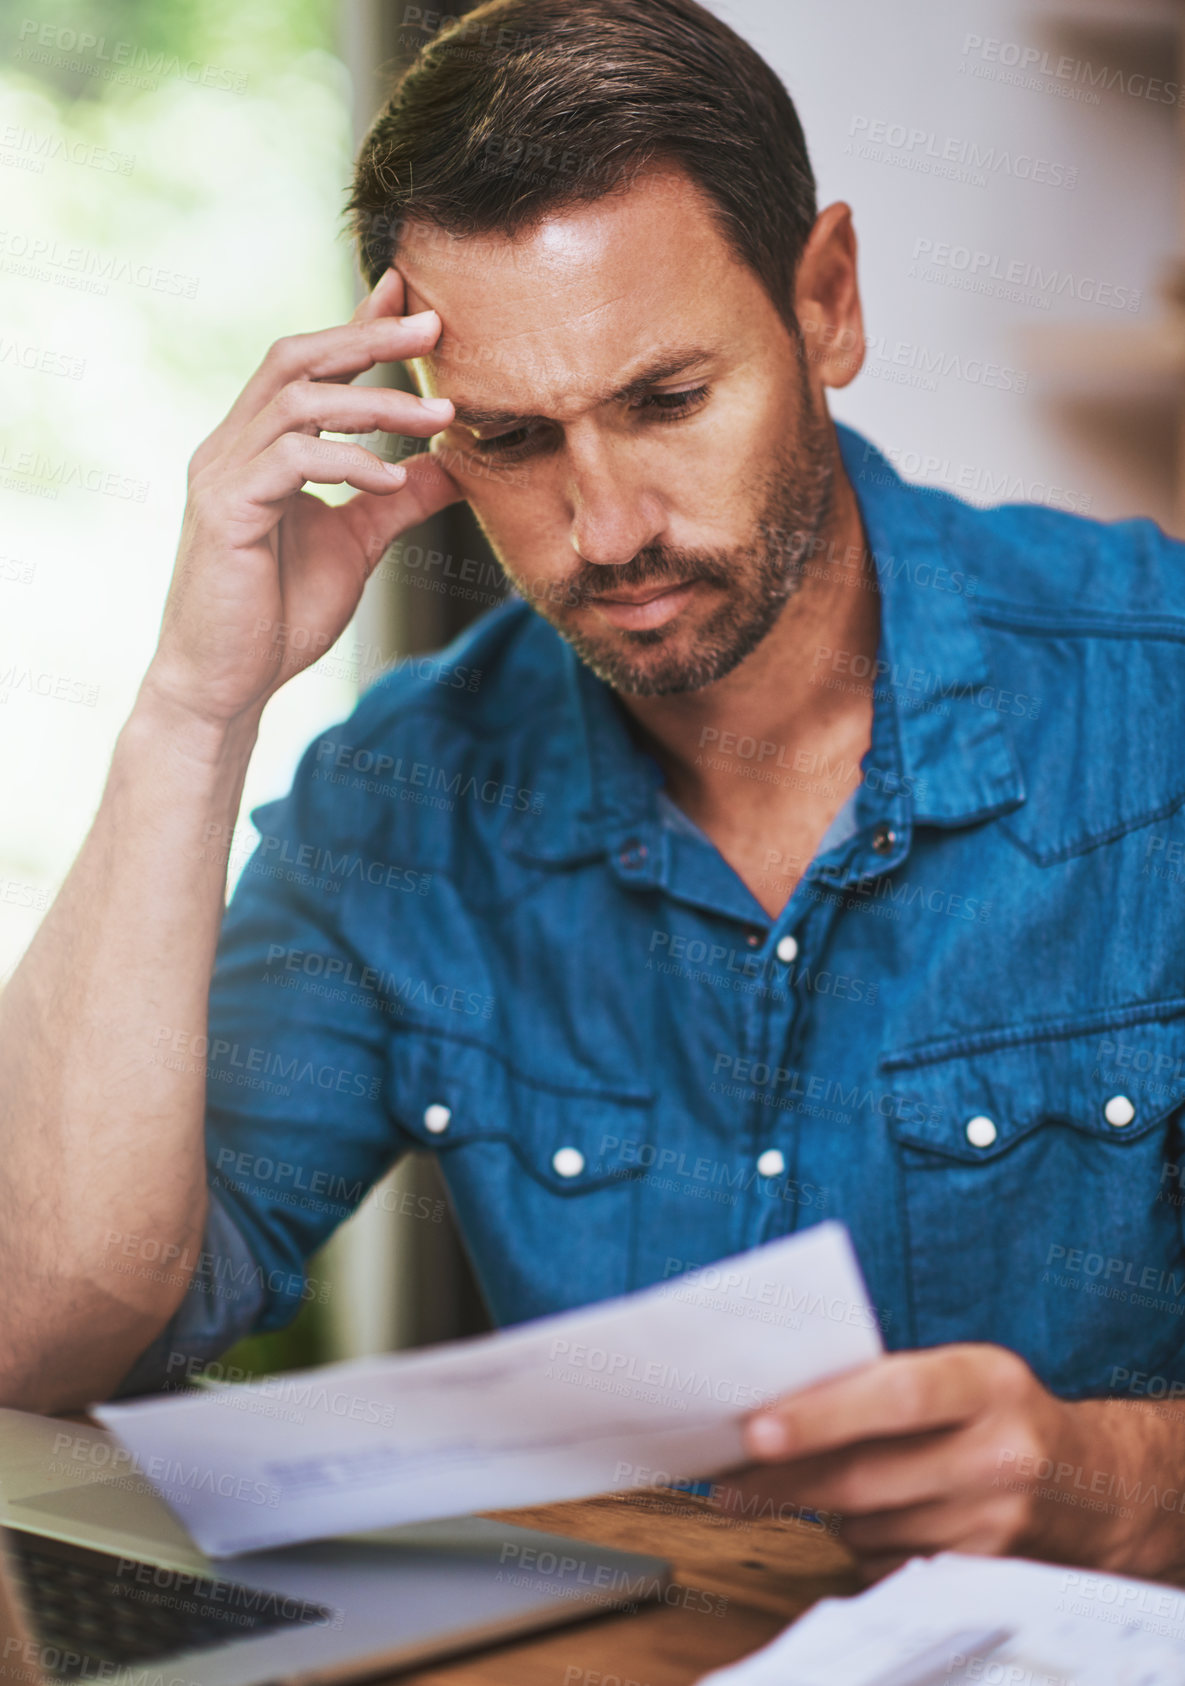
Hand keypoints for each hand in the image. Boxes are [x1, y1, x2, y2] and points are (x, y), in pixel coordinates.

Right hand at [145, 267, 461, 726]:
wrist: (225, 684)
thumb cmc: (279, 615)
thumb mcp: (358, 542)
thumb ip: (399, 498)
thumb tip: (456, 464)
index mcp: (260, 445)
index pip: (309, 365)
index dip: (358, 325)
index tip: (412, 298)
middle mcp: (233, 445)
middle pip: (298, 358)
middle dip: (367, 336)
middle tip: (433, 326)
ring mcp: (223, 472)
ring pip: (299, 401)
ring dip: (375, 402)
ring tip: (437, 416)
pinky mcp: (225, 509)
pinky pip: (291, 459)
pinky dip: (347, 461)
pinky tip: (390, 478)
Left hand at [731, 1344, 1182, 1582]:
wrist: (1091, 1485)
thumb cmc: (995, 1413)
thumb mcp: (958, 1373)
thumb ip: (881, 1382)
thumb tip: (773, 1407)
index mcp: (987, 1381)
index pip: (894, 1395)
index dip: (822, 1415)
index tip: (756, 1430)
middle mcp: (999, 1453)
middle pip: (867, 1476)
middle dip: (786, 1481)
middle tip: (728, 1483)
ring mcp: (996, 1522)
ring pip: (869, 1526)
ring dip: (829, 1510)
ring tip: (824, 1484)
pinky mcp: (983, 1573)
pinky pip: (889, 1564)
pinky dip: (864, 1542)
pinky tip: (876, 1516)